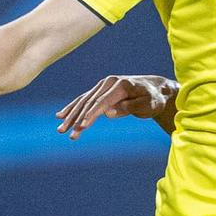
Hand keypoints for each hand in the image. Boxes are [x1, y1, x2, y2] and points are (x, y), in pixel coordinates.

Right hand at [57, 75, 177, 137]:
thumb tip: (107, 112)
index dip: (91, 115)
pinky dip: (73, 108)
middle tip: (67, 133)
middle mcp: (109, 82)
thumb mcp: (146, 105)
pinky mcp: (101, 90)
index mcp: (120, 85)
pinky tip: (60, 115)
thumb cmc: (153, 99)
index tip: (82, 126)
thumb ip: (128, 108)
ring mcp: (103, 85)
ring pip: (84, 101)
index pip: (102, 102)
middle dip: (77, 118)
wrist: (155, 89)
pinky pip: (84, 99)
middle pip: (89, 102)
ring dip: (71, 115)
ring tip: (61, 130)